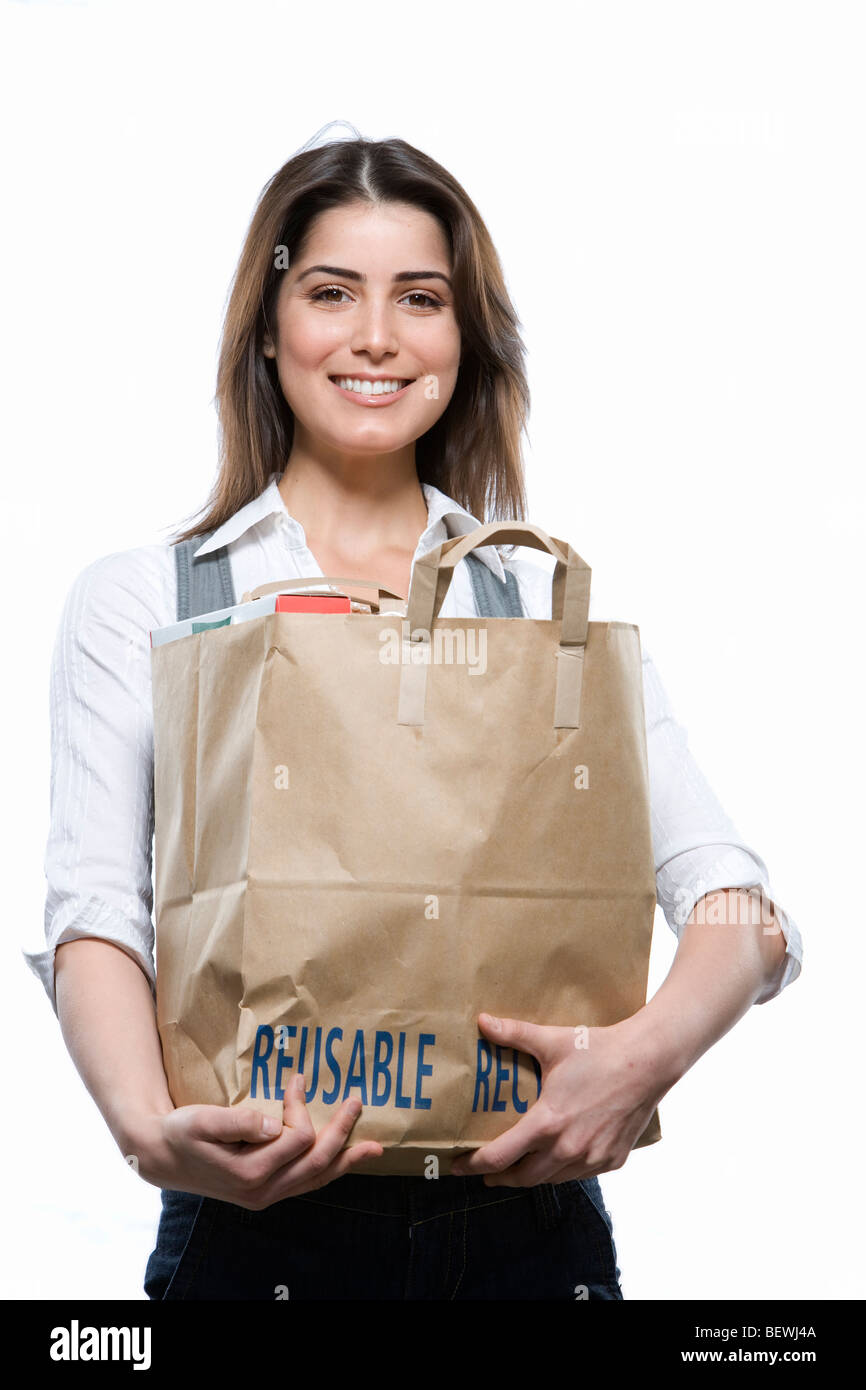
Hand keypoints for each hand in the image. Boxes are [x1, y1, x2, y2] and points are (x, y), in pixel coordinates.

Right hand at [122, 1072, 383, 1208]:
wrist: (164, 1158)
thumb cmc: (182, 1132)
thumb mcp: (202, 1120)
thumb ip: (237, 1122)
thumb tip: (272, 1122)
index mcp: (248, 1174)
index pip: (296, 1139)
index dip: (300, 1107)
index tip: (295, 1080)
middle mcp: (262, 1191)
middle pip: (316, 1163)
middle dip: (342, 1132)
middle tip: (357, 1102)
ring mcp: (265, 1195)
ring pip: (316, 1178)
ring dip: (346, 1159)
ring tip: (374, 1148)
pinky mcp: (266, 1191)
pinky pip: (306, 1182)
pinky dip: (329, 1169)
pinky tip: (343, 1160)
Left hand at [449, 1011, 673, 1186]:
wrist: (649, 1061)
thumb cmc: (600, 1051)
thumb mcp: (552, 1041)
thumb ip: (513, 1034)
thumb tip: (482, 1021)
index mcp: (547, 1123)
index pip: (500, 1157)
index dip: (475, 1165)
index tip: (459, 1166)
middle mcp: (568, 1149)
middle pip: (523, 1178)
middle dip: (500, 1177)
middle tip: (485, 1171)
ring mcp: (592, 1158)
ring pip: (552, 1179)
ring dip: (532, 1176)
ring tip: (518, 1166)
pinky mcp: (612, 1160)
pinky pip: (579, 1175)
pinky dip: (562, 1171)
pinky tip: (556, 1159)